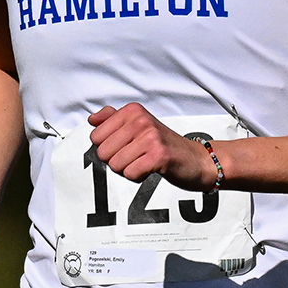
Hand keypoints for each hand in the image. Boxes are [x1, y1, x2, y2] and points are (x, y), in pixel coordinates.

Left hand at [87, 103, 218, 189]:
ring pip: (115, 164)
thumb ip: (112, 119)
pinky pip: (130, 173)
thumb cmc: (164, 145)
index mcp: (132, 111)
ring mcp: (151, 137)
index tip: (126, 145)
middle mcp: (141, 121)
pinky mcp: (158, 156)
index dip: (108, 147)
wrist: (196, 159)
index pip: (95, 136)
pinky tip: (150, 169)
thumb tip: (92, 119)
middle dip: (116, 160)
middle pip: (103, 152)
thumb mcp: (138, 125)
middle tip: (136, 156)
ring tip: (144, 161)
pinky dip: (137, 177)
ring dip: (128, 169)